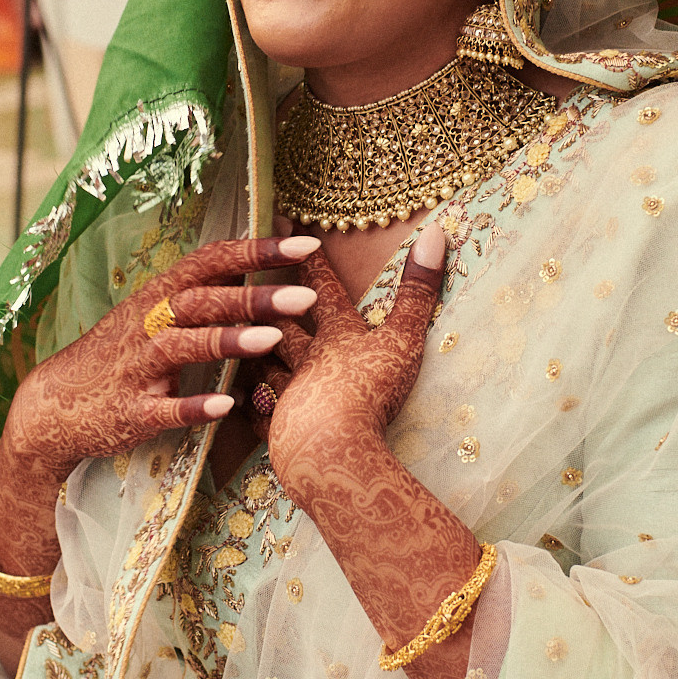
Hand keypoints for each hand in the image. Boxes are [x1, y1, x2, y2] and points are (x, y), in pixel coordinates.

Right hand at [0, 235, 319, 489]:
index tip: (305, 242)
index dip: (256, 249)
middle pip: (203, 301)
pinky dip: (194, 407)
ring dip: (228, 341)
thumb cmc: (122, 352)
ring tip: (272, 339)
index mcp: (160, 296)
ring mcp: (138, 368)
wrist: (55, 404)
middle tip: (305, 296)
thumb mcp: (156, 312)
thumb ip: (208, 287)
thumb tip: (267, 250)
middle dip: (254, 296)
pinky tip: (226, 406)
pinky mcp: (131, 411)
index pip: (211, 261)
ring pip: (184, 346)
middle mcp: (149, 325)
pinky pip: (164, 408)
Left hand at [266, 226, 446, 484]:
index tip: (285, 227)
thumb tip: (436, 232)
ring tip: (241, 338)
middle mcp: (306, 360)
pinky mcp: (277, 431)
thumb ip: (418, 291)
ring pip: (265, 365)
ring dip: (255, 350)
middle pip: (284, 323)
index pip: (322, 289)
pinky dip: (250, 405)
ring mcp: (288, 396)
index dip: (309, 259)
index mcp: (337, 335)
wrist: (331, 451)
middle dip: (270, 299)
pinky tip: (242, 402)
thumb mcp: (403, 339)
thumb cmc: (370, 393)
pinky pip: (259, 414)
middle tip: (248, 277)